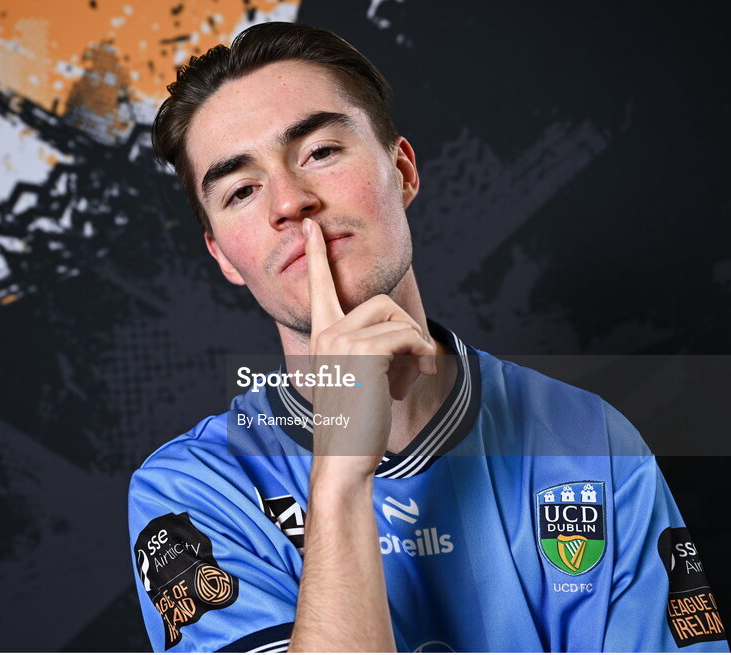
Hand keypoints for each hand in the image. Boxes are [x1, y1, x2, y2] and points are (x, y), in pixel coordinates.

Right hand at [303, 218, 436, 478]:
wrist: (342, 459)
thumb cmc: (352, 424)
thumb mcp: (353, 379)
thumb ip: (365, 351)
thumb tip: (404, 337)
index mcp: (321, 336)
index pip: (318, 286)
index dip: (315, 254)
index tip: (310, 226)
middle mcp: (327, 333)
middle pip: (382, 304)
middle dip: (405, 335)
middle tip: (409, 369)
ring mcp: (343, 341)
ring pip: (399, 322)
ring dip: (415, 352)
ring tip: (407, 381)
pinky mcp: (365, 352)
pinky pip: (409, 339)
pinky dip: (421, 360)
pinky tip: (413, 382)